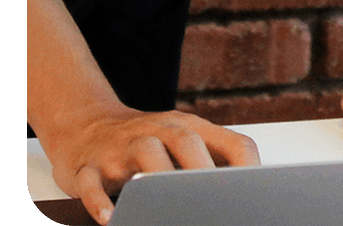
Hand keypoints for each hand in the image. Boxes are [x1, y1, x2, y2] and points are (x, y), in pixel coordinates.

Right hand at [45, 103, 257, 224]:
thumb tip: (248, 202)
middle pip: (186, 140)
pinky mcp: (88, 166)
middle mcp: (157, 132)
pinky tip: (111, 218)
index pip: (232, 142)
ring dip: (156, 179)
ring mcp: (122, 147)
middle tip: (213, 202)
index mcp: (189, 129)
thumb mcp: (182, 144)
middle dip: (202, 170)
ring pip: (143, 152)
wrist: (86, 125)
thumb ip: (214, 165)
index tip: (256, 197)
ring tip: (165, 207)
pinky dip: (99, 201)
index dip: (250, 169)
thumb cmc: (147, 143)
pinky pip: (92, 181)